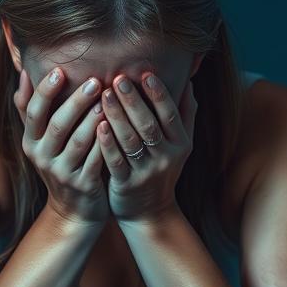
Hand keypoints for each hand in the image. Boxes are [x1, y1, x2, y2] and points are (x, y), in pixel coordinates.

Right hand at [13, 66, 110, 226]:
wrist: (74, 210)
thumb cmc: (61, 163)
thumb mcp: (40, 140)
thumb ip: (31, 108)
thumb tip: (24, 71)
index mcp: (31, 141)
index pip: (33, 112)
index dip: (45, 91)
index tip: (60, 70)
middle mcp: (42, 157)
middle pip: (57, 125)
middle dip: (75, 102)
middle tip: (94, 81)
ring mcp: (62, 173)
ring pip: (78, 142)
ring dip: (93, 120)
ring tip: (108, 100)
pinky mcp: (83, 185)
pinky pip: (96, 160)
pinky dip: (106, 142)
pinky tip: (117, 126)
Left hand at [96, 72, 196, 223]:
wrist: (151, 214)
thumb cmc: (162, 170)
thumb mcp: (181, 145)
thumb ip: (185, 114)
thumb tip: (188, 80)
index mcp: (181, 144)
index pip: (171, 115)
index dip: (159, 94)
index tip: (145, 73)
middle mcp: (166, 157)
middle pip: (149, 125)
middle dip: (134, 101)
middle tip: (118, 78)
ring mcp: (146, 172)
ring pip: (131, 141)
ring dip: (117, 116)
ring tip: (104, 94)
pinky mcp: (127, 185)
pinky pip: (116, 161)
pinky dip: (108, 143)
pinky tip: (98, 125)